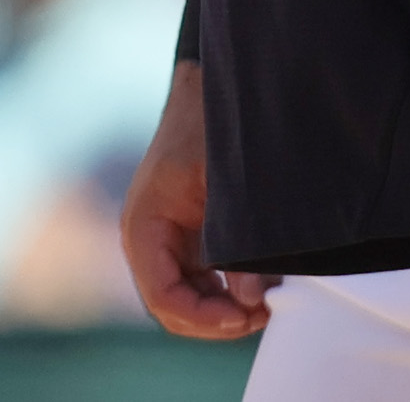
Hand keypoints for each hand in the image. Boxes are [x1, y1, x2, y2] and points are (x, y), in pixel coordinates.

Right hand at [123, 62, 270, 339]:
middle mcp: (149, 240)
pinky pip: (203, 282)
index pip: (163, 297)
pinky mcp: (189, 238)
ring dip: (224, 309)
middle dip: (216, 319)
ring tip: (266, 300)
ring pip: (190, 300)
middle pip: (174, 308)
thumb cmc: (209, 127)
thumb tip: (250, 298)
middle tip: (262, 313)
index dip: (203, 317)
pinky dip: (229, 291)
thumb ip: (236, 243)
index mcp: (144, 227)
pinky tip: (260, 283)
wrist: (208, 88)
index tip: (245, 314)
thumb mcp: (224, 183)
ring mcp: (169, 241)